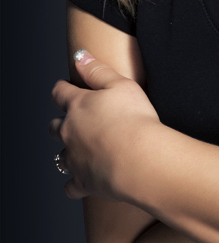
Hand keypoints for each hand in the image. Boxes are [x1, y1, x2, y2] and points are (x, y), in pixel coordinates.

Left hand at [49, 52, 159, 199]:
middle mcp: (70, 132)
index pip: (60, 93)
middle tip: (74, 120)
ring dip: (68, 152)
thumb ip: (97, 70)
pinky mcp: (84, 182)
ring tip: (81, 150)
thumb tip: (79, 55)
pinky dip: (75, 183)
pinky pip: (71, 186)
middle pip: (55, 126)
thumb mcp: (120, 84)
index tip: (66, 89)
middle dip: (61, 122)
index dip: (62, 89)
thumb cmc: (134, 119)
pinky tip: (82, 180)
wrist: (140, 159)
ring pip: (61, 156)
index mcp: (78, 106)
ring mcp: (75, 159)